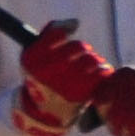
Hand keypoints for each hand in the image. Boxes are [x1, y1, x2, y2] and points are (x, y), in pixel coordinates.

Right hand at [12, 20, 111, 135]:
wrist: (46, 113)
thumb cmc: (43, 78)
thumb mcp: (36, 56)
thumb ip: (51, 33)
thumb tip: (75, 23)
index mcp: (33, 59)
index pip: (57, 33)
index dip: (64, 35)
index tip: (63, 43)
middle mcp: (47, 69)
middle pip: (78, 46)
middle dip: (81, 51)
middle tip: (77, 59)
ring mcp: (64, 82)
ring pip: (91, 59)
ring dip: (92, 61)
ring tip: (87, 69)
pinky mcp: (81, 92)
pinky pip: (101, 71)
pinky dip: (102, 71)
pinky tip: (96, 76)